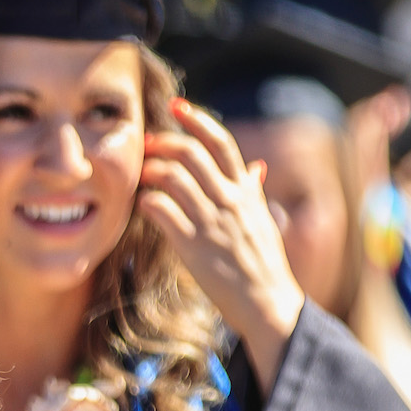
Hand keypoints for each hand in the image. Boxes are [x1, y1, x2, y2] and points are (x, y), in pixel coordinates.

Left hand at [137, 98, 306, 384]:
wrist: (269, 303)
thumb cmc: (264, 263)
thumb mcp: (263, 220)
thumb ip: (254, 192)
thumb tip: (257, 167)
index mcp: (246, 191)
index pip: (221, 143)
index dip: (198, 119)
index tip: (177, 106)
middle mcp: (229, 201)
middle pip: (191, 154)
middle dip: (164, 142)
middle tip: (147, 144)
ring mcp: (211, 223)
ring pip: (174, 178)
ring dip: (151, 170)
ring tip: (141, 174)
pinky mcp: (194, 247)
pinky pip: (162, 212)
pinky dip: (146, 201)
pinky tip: (141, 203)